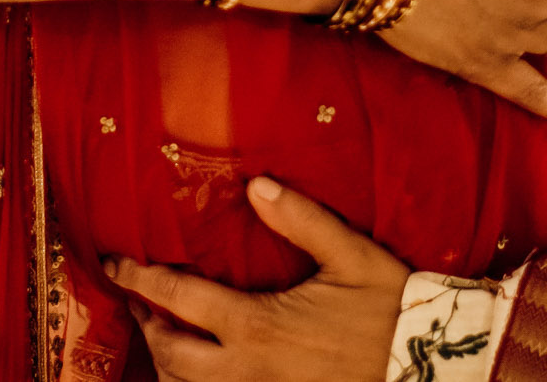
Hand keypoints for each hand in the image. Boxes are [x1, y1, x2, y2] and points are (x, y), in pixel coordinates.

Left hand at [108, 176, 407, 381]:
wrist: (430, 369)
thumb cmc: (392, 310)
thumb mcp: (352, 255)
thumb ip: (301, 219)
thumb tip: (256, 184)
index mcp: (256, 325)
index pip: (177, 297)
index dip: (139, 278)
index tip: (116, 263)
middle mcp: (246, 369)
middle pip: (169, 353)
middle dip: (147, 324)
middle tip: (142, 300)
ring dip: (166, 363)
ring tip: (164, 336)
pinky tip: (201, 370)